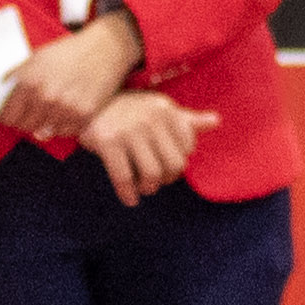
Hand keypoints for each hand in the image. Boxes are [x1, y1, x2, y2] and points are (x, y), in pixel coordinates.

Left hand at [3, 10, 142, 141]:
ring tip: (51, 108)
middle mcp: (44, 96)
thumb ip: (17, 78)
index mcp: (28, 80)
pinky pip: (64, 132)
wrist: (105, 48)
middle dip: (25, 120)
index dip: (7, 115)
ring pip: (43, 131)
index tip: (11, 113)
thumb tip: (1, 96)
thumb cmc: (70, 52)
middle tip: (32, 110)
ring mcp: (64, 108)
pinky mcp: (82, 115)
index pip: (6, 115)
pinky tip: (66, 109)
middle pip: (23, 126)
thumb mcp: (36, 58)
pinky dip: (63, 124)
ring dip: (44, 123)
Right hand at [78, 89, 210, 206]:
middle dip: (167, 179)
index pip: (188, 148)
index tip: (167, 167)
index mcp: (166, 110)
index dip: (179, 162)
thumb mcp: (158, 109)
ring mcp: (128, 130)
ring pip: (151, 174)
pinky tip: (130, 199)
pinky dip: (128, 194)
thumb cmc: (129, 110)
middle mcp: (150, 118)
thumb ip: (186, 120)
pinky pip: (123, 177)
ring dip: (149, 188)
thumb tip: (217, 121)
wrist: (88, 105)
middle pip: (173, 165)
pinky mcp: (107, 142)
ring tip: (143, 188)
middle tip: (156, 181)